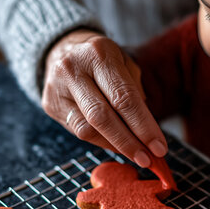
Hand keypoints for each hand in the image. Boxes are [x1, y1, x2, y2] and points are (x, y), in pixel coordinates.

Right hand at [41, 29, 167, 166]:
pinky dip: (101, 142)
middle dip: (129, 142)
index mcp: (98, 53)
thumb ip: (135, 92)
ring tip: (135, 155)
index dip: (143, 126)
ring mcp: (57, 88)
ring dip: (115, 146)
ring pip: (88, 129)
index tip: (159, 147)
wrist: (62, 48)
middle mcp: (73, 69)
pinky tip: (116, 146)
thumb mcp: (124, 63)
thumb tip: (148, 133)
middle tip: (148, 160)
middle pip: (103, 116)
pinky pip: (78, 131)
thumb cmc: (102, 60)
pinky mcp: (50, 105)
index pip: (123, 97)